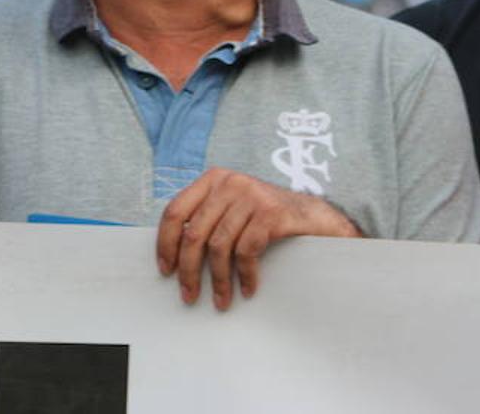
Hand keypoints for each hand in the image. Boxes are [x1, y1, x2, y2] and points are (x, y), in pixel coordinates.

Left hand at [156, 167, 360, 310]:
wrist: (314, 216)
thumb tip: (172, 253)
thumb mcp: (232, 207)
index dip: (165, 243)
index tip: (166, 270)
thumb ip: (206, 217)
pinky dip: (246, 275)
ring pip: (219, 246)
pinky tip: (248, 288)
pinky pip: (247, 251)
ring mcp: (252, 196)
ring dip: (219, 280)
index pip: (175, 211)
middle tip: (189, 295)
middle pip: (195, 233)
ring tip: (221, 300)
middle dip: (189, 270)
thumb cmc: (267, 217)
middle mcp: (231, 183)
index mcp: (214, 179)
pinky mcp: (271, 212)